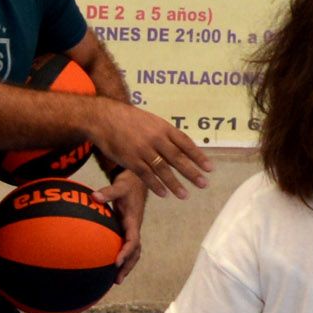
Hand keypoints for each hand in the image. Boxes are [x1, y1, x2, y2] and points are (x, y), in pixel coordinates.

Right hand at [86, 104, 211, 199]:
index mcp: (163, 127)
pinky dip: (156, 185)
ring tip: (185, 195)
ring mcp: (143, 150)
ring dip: (175, 184)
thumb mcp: (150, 121)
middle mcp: (156, 139)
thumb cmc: (127, 118)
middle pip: (177, 158)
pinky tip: (164, 193)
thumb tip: (179, 145)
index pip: (185, 143)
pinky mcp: (131, 160)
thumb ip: (164, 133)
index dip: (198, 156)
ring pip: (163, 170)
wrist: (104, 118)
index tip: (209, 168)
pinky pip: (146, 175)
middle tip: (203, 184)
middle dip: (192, 173)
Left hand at [94, 170, 147, 281]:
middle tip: (117, 280)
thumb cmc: (127, 185)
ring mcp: (132, 230)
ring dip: (127, 266)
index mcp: (133, 221)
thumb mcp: (119, 186)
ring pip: (133, 252)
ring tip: (116, 280)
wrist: (137, 182)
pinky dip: (124, 258)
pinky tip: (112, 265)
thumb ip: (108, 192)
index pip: (132, 240)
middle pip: (135, 252)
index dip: (126, 252)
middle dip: (127, 266)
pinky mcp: (128, 230)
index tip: (117, 262)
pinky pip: (128, 247)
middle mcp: (134, 228)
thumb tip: (93, 196)